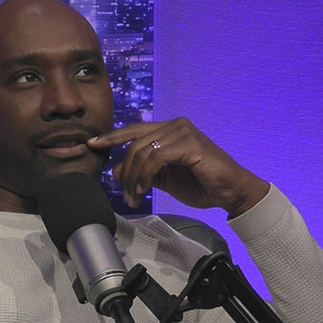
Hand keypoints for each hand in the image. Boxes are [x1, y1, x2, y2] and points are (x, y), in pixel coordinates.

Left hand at [86, 117, 269, 217]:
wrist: (231, 192)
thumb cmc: (201, 184)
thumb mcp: (163, 179)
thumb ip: (141, 172)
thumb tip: (115, 171)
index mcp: (168, 129)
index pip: (133, 130)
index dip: (111, 137)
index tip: (92, 144)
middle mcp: (174, 125)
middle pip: (133, 144)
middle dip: (125, 173)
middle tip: (126, 196)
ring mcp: (182, 131)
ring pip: (142, 151)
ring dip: (134, 178)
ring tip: (135, 197)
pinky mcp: (189, 143)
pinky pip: (156, 158)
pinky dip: (146, 175)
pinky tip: (145, 189)